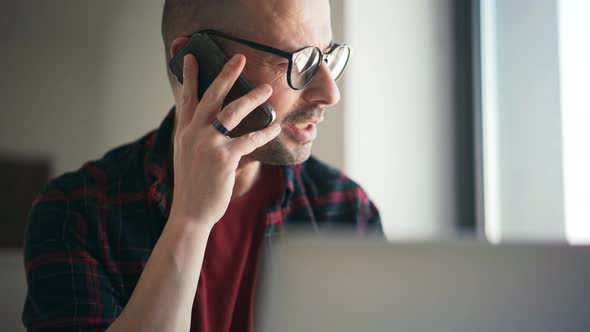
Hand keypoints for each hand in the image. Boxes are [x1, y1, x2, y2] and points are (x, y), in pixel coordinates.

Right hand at [169, 53, 280, 225]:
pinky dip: (264, 132)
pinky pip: (249, 139)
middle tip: (239, 58)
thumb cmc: (193, 185)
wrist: (190, 213)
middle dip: (225, 75)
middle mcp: (193, 134)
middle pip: (210, 97)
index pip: (187, 98)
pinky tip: (275, 127)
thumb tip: (209, 122)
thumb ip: (194, 136)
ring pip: (232, 112)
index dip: (190, 76)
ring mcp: (207, 144)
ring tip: (266, 89)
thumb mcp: (186, 156)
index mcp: (184, 132)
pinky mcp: (223, 158)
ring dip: (251, 98)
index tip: (193, 56)